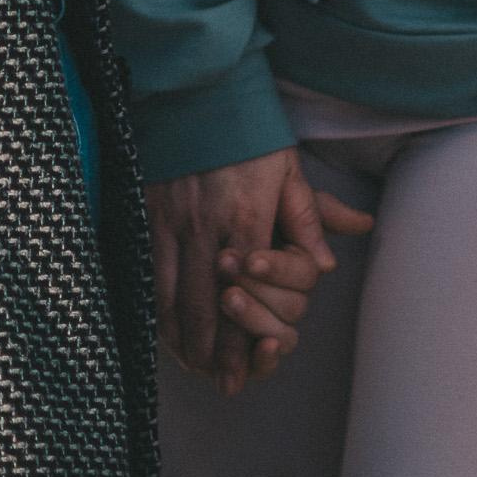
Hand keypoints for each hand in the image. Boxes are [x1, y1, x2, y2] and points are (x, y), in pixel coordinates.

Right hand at [145, 148, 372, 393]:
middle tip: (220, 384)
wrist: (199, 93)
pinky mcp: (149, 216)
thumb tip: (327, 265)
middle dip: (212, 351)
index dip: (241, 336)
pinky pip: (151, 274)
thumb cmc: (250, 134)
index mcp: (246, 216)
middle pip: (205, 304)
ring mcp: (172, 222)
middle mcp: (206, 225)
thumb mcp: (289, 169)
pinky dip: (158, 308)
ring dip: (183, 337)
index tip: (245, 371)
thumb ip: (310, 217)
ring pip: (173, 295)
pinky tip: (166, 329)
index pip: (245, 292)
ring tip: (195, 367)